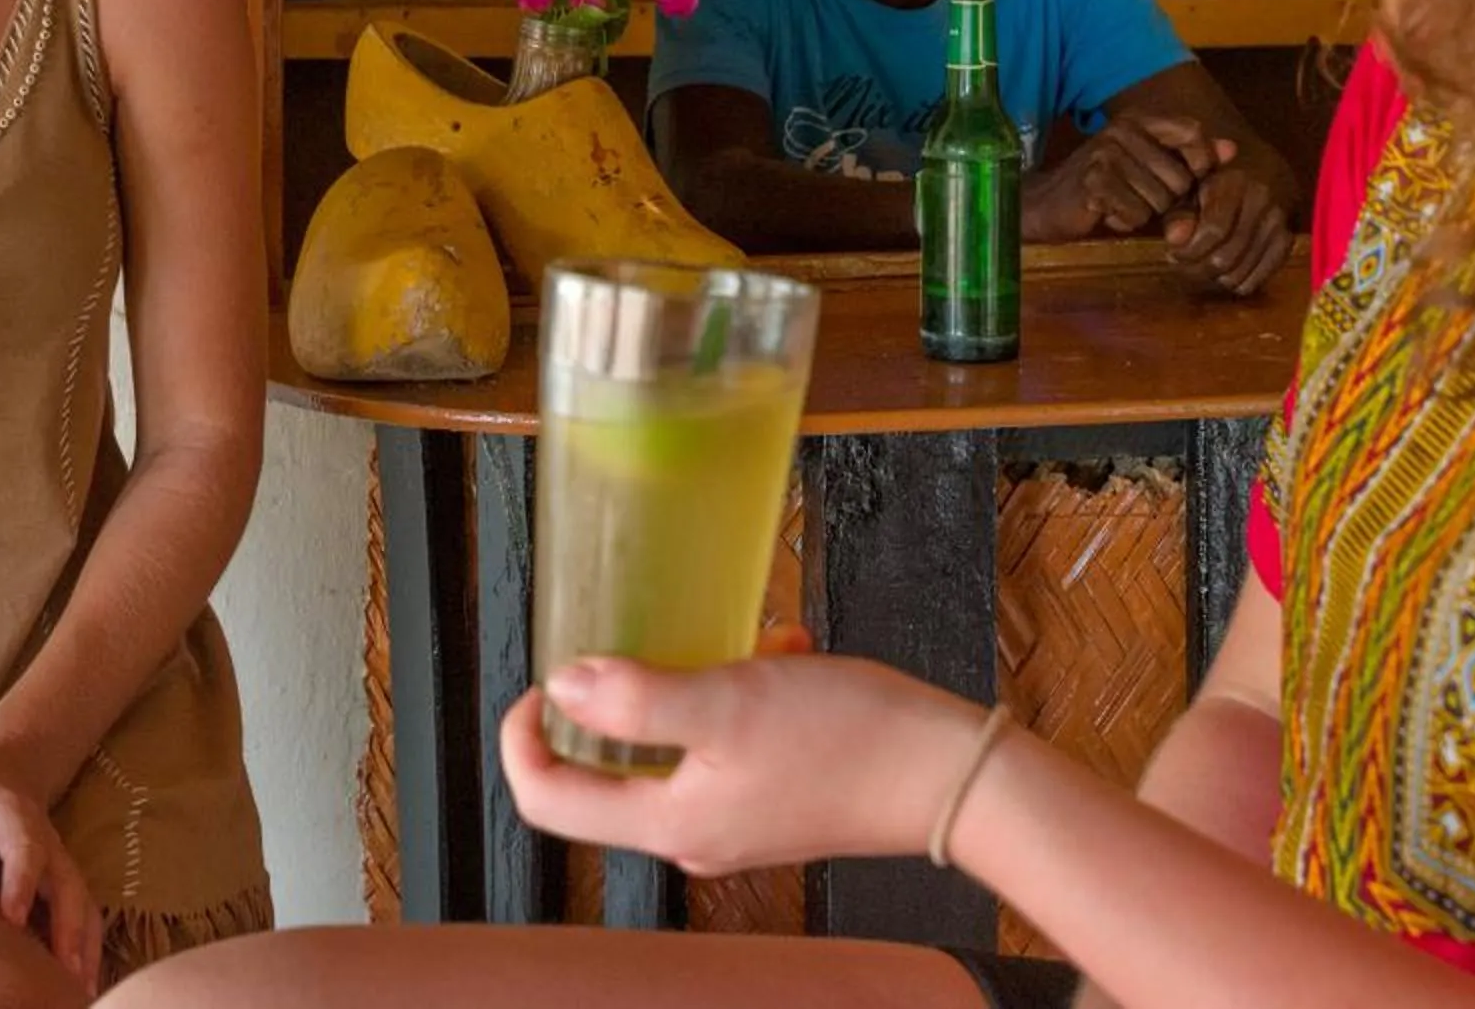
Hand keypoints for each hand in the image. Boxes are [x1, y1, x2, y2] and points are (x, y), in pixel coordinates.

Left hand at [0, 745, 100, 994]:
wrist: (7, 769)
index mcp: (16, 816)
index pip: (24, 849)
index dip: (21, 882)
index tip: (11, 920)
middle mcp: (47, 842)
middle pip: (66, 884)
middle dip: (67, 927)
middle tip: (62, 971)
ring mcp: (59, 862)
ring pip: (82, 903)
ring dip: (84, 946)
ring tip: (80, 990)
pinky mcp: (62, 881)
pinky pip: (83, 914)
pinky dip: (88, 948)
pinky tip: (81, 984)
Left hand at [502, 651, 988, 876]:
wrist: (949, 775)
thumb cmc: (847, 739)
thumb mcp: (728, 701)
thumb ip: (636, 699)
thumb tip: (562, 688)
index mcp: (670, 823)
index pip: (549, 800)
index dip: (524, 738)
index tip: (539, 677)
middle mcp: (694, 834)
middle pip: (607, 774)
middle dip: (616, 698)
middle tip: (636, 639)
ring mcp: (736, 819)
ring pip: (671, 749)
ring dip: (686, 686)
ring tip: (732, 642)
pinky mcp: (775, 798)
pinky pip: (726, 742)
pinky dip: (738, 694)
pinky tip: (781, 655)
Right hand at [1029, 113, 1223, 244]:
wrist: (1049, 204)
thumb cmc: (1108, 187)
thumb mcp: (1152, 168)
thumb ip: (1192, 157)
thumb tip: (1233, 149)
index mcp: (1139, 120)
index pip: (1192, 132)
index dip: (1202, 162)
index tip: (1193, 180)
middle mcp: (1122, 130)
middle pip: (1181, 177)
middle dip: (1168, 199)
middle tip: (1141, 197)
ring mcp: (1106, 155)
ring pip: (1160, 200)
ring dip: (1145, 212)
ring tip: (1121, 203)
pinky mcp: (1094, 182)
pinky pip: (1136, 215)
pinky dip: (1125, 222)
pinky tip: (1107, 214)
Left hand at [1163, 153, 1293, 296]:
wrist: (1267, 168)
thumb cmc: (1220, 179)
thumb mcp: (1193, 186)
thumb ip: (1179, 213)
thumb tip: (1174, 240)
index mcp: (1234, 183)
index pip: (1213, 232)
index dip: (1189, 251)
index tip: (1173, 254)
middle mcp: (1261, 201)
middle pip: (1225, 258)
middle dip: (1196, 269)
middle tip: (1183, 264)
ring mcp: (1278, 223)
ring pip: (1238, 274)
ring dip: (1214, 278)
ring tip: (1201, 264)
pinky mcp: (1287, 242)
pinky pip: (1256, 280)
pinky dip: (1236, 283)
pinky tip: (1224, 270)